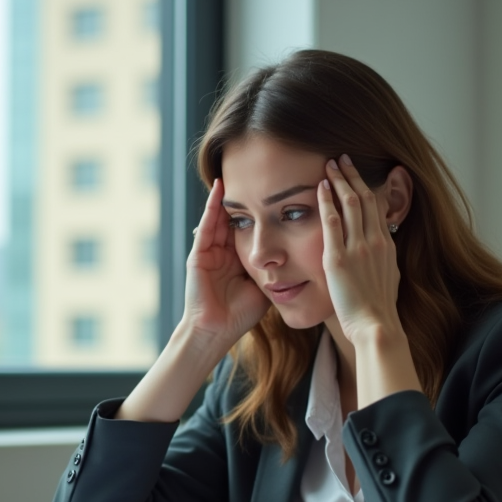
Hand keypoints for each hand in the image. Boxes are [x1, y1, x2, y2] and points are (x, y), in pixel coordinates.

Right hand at [182, 178, 270, 348]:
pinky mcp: (198, 254)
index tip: (280, 189)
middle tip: (259, 170)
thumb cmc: (241, 315)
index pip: (252, 226)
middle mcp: (223, 251)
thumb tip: (304, 257)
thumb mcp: (265, 286)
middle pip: (236, 216)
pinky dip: (211, 207)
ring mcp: (209, 251)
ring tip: (238, 170)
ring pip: (221, 216)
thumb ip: (278, 269)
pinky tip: (219, 189)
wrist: (217, 331)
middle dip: (246, 196)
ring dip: (229, 194)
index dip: (263, 209)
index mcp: (239, 258)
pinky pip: (206, 225)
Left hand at [318, 154, 402, 344]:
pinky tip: (321, 187)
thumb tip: (383, 255)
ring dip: (340, 181)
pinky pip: (332, 223)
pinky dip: (327, 202)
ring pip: (351, 204)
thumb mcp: (389, 278)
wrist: (376, 326)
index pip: (377, 206)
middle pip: (365, 198)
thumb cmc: (379, 309)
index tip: (357, 173)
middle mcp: (375, 241)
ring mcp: (358, 248)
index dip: (367, 186)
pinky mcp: (339, 258)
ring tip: (330, 164)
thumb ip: (383, 261)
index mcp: (386, 246)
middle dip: (353, 175)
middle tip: (342, 158)